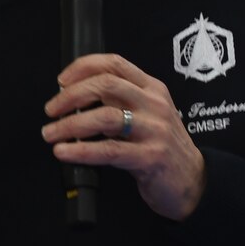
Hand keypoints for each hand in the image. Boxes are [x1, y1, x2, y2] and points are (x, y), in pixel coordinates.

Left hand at [42, 52, 205, 220]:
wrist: (193, 181)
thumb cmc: (162, 147)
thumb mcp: (147, 114)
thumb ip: (120, 102)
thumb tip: (74, 98)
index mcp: (152, 89)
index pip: (114, 64)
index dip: (83, 67)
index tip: (61, 81)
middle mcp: (154, 104)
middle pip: (105, 86)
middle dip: (70, 96)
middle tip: (51, 110)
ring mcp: (154, 130)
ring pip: (104, 117)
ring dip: (69, 125)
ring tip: (51, 133)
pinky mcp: (150, 157)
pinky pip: (108, 150)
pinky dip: (80, 151)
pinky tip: (64, 152)